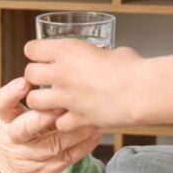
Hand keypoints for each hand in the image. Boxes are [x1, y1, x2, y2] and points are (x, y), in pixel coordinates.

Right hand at [0, 77, 101, 172]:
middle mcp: (14, 139)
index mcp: (6, 120)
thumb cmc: (22, 131)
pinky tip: (93, 134)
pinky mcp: (44, 171)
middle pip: (23, 129)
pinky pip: (65, 159)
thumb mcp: (16, 115)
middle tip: (60, 104)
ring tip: (89, 117)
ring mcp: (28, 157)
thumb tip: (56, 67)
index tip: (24, 82)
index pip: (1, 105)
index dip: (10, 94)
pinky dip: (81, 147)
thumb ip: (34, 98)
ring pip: (51, 145)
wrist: (11, 172)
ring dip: (72, 132)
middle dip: (42, 117)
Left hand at [23, 39, 144, 131]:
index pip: (32, 48)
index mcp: (68, 50)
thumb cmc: (133, 67)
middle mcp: (62, 73)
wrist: (143, 91)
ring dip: (41, 101)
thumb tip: (102, 58)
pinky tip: (72, 117)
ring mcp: (67, 98)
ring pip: (34, 101)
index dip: (36, 52)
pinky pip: (58, 123)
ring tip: (51, 101)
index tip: (41, 55)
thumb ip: (98, 56)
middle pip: (29, 74)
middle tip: (44, 79)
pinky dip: (63, 122)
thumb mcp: (111, 51)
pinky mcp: (77, 118)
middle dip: (35, 77)